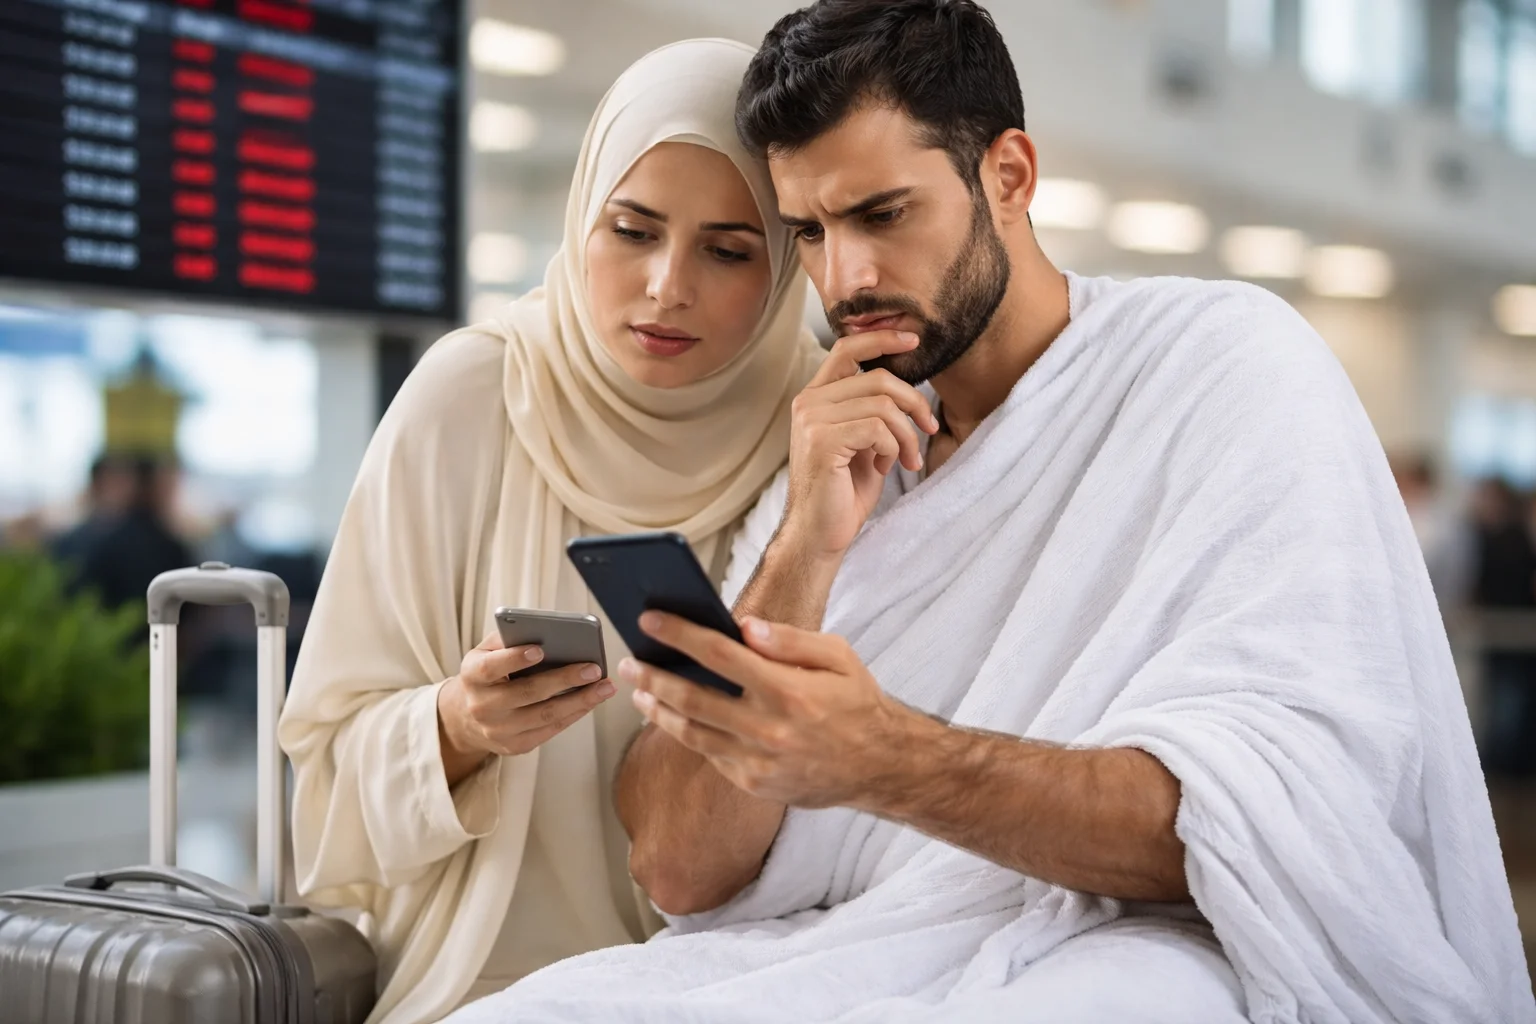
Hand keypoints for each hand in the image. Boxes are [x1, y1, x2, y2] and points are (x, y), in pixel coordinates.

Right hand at [438, 631, 615, 764]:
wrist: (466, 717)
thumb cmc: (488, 673)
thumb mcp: (487, 652)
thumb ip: (509, 639)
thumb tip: (547, 631)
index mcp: (472, 676)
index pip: (491, 667)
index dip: (514, 659)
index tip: (540, 649)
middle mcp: (482, 706)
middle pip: (527, 693)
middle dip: (564, 680)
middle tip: (594, 669)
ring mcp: (498, 730)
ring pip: (545, 715)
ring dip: (580, 701)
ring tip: (605, 687)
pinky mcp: (515, 746)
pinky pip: (550, 730)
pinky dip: (574, 714)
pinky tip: (592, 700)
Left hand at [620, 611, 912, 808]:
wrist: (880, 766)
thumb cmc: (857, 702)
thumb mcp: (838, 655)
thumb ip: (790, 640)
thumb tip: (744, 627)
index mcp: (787, 689)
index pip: (719, 654)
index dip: (679, 634)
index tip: (650, 620)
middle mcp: (768, 728)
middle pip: (692, 697)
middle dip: (652, 676)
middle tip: (627, 662)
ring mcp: (758, 761)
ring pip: (691, 733)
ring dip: (658, 710)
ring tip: (638, 692)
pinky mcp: (754, 783)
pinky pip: (711, 755)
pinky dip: (688, 734)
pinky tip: (672, 718)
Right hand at [780, 331, 939, 563]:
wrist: (820, 533)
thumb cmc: (843, 491)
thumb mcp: (862, 442)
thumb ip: (873, 411)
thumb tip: (907, 387)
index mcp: (815, 397)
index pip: (847, 349)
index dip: (882, 338)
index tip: (914, 340)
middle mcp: (808, 403)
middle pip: (877, 379)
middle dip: (914, 404)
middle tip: (929, 429)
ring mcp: (812, 421)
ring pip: (883, 405)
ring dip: (907, 435)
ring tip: (906, 459)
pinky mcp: (823, 442)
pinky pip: (878, 429)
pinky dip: (894, 448)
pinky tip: (885, 467)